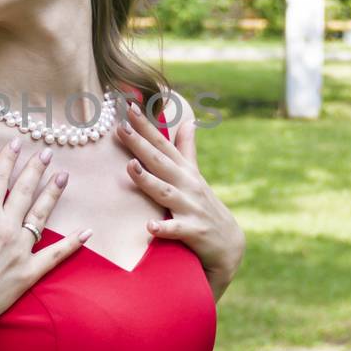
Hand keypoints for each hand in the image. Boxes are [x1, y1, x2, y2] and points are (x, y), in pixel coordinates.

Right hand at [0, 139, 89, 337]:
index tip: (17, 142)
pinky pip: (55, 256)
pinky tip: (86, 232)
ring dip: (52, 195)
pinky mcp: (28, 273)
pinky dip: (72, 244)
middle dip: (35, 169)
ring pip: (41, 216)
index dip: (8, 158)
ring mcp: (20, 251)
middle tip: (47, 153)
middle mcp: (6, 228)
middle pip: (24, 191)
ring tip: (62, 177)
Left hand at [116, 99, 244, 299]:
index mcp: (184, 171)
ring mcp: (191, 207)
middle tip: (121, 127)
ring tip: (131, 167)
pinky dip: (164, 228)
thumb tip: (188, 121)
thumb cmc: (204, 206)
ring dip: (149, 180)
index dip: (146, 126)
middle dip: (141, 144)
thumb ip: (187, 149)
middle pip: (160, 162)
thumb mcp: (195, 176)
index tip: (128, 106)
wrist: (229, 244)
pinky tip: (150, 226)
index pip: (162, 144)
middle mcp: (187, 185)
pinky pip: (177, 229)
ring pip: (166, 192)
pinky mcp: (194, 231)